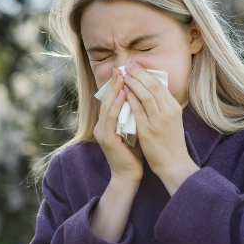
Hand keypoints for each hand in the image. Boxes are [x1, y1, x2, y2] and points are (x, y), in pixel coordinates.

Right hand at [93, 67, 143, 183]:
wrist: (129, 175)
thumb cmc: (134, 153)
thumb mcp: (134, 129)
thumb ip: (133, 115)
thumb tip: (142, 97)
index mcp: (107, 123)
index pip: (111, 100)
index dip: (117, 85)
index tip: (125, 70)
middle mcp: (101, 126)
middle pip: (107, 100)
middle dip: (114, 83)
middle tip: (121, 68)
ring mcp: (102, 132)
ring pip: (107, 106)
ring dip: (115, 90)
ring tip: (122, 76)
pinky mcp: (107, 139)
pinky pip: (111, 118)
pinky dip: (116, 105)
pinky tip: (122, 94)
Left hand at [123, 63, 199, 194]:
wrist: (174, 163)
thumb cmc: (171, 143)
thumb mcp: (172, 120)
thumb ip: (163, 106)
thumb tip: (152, 91)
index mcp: (174, 108)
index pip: (160, 85)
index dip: (147, 74)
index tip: (136, 66)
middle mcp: (168, 112)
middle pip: (153, 86)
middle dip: (140, 74)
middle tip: (128, 66)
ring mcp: (159, 121)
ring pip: (146, 95)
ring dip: (134, 83)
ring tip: (124, 75)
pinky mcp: (148, 131)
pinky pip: (138, 111)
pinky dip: (130, 99)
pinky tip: (123, 92)